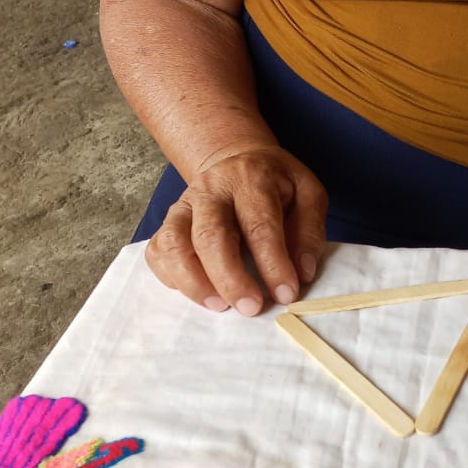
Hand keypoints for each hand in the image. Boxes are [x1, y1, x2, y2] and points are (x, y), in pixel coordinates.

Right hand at [145, 145, 327, 315]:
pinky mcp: (167, 222)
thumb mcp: (308, 193)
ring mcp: (183, 205)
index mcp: (250, 179)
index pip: (259, 225)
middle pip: (210, 236)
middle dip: (230, 279)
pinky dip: (172, 278)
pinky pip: (158, 252)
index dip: (273, 264)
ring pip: (175, 244)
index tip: (286, 294)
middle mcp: (210, 190)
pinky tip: (199, 292)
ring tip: (220, 306)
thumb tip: (302, 273)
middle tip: (251, 308)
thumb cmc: (276, 184)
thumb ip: (309, 231)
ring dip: (195, 282)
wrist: (237, 159)